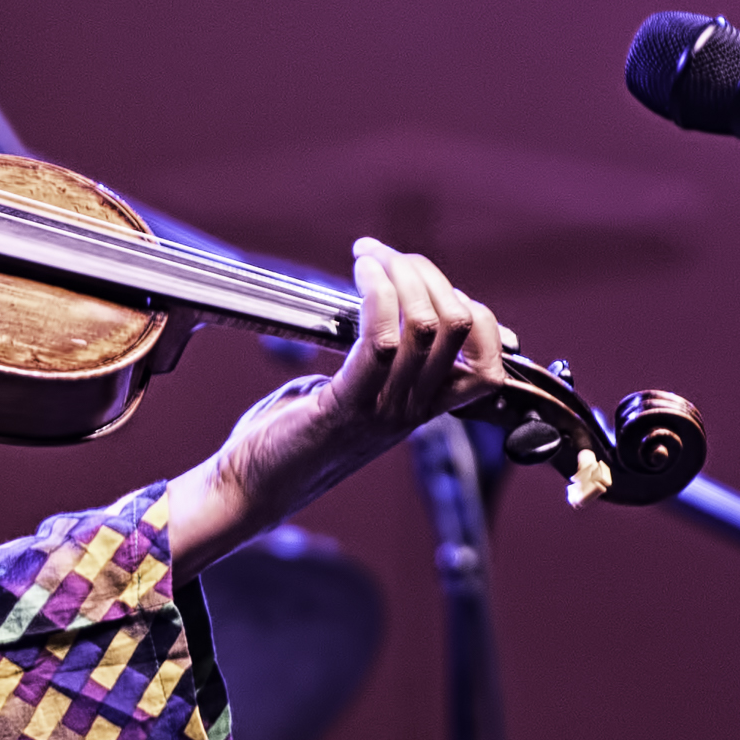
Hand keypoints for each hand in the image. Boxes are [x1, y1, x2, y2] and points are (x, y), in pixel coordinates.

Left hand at [199, 238, 508, 537]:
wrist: (250, 485)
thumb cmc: (291, 436)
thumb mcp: (350, 395)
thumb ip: (376, 362)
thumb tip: (381, 307)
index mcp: (422, 410)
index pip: (489, 364)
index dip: (476, 314)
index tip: (428, 284)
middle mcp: (413, 410)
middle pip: (459, 327)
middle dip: (426, 274)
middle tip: (384, 254)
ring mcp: (384, 410)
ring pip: (425, 327)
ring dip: (398, 273)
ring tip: (368, 255)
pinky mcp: (346, 405)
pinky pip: (379, 341)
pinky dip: (375, 294)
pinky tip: (360, 271)